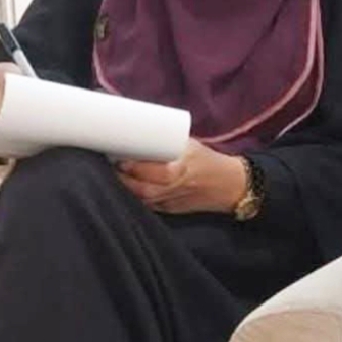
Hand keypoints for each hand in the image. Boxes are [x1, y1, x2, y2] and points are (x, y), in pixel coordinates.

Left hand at [117, 139, 246, 214]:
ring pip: (141, 200)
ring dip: (126, 188)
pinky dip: (134, 197)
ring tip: (116, 174)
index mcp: (182, 169)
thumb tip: (139, 130)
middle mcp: (175, 188)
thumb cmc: (207, 160)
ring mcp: (171, 202)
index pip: (153, 172)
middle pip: (142, 188)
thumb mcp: (190, 146)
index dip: (133, 167)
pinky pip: (146, 206)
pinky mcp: (168, 211)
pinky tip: (127, 186)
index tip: (119, 156)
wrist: (229, 186)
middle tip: (112, 164)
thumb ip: (166, 143)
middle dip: (124, 178)